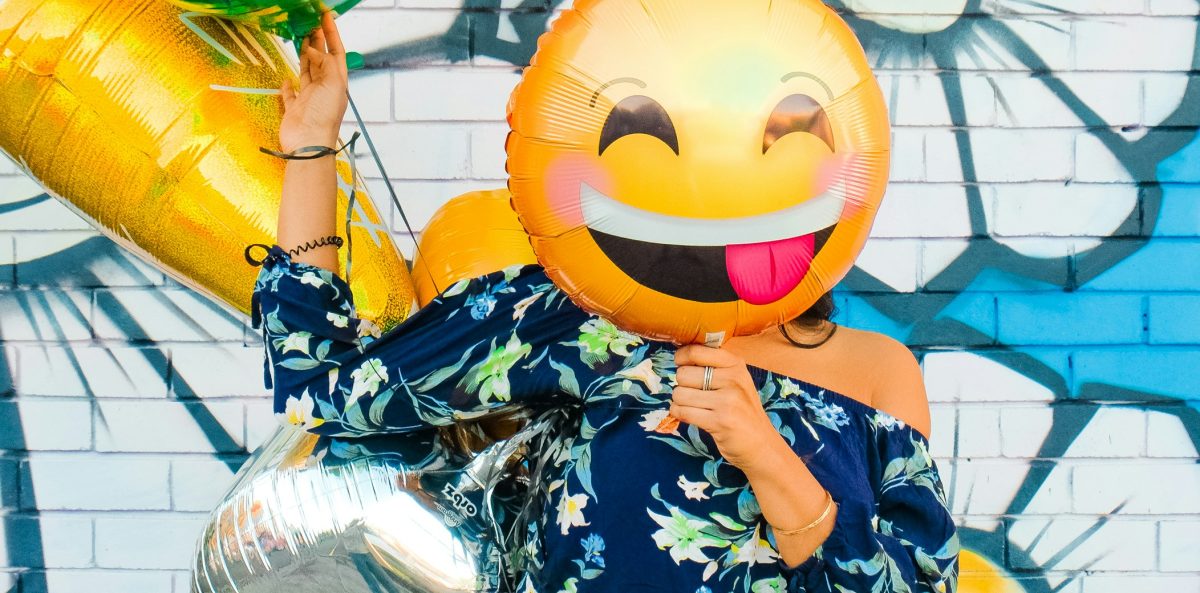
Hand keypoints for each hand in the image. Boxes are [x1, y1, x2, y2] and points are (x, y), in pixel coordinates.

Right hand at [279, 11, 347, 152]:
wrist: (309, 144)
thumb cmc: (324, 116)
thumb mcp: (333, 84)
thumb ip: (326, 64)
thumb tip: (315, 51)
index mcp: (337, 83)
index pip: (336, 53)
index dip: (332, 35)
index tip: (326, 18)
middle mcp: (324, 88)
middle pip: (322, 60)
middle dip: (318, 42)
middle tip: (311, 24)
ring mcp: (309, 98)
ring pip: (307, 72)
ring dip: (305, 56)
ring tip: (301, 38)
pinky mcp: (294, 108)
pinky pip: (291, 94)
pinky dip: (288, 85)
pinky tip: (287, 78)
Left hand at [670, 345, 784, 471]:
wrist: (762, 445)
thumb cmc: (743, 412)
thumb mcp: (736, 382)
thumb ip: (714, 368)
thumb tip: (679, 357)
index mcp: (735, 364)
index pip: (696, 351)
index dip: (681, 358)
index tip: (681, 365)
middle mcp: (733, 379)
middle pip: (683, 374)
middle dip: (681, 385)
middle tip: (692, 394)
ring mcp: (727, 400)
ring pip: (680, 393)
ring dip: (679, 402)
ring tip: (693, 406)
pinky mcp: (719, 421)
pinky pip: (683, 411)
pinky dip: (679, 414)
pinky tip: (689, 415)